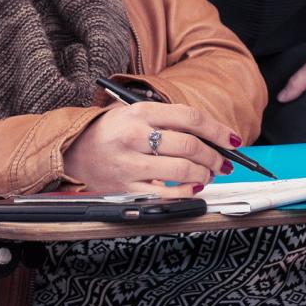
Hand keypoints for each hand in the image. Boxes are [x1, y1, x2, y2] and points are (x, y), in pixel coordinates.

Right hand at [62, 101, 237, 194]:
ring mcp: (130, 164)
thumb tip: (210, 136)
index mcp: (140, 112)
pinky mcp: (125, 188)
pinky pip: (164, 194)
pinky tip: (194, 189)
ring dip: (204, 174)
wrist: (73, 149)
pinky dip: (186, 193)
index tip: (232, 139)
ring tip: (209, 174)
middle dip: (214, 156)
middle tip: (223, 162)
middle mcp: (135, 136)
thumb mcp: (135, 112)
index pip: (189, 117)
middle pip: (189, 145)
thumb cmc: (111, 129)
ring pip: (181, 169)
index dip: (216, 129)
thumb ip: (168, 119)